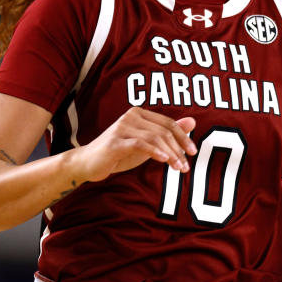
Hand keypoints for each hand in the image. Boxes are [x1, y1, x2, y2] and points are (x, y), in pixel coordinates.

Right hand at [70, 107, 196, 181]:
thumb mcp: (147, 143)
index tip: (193, 153)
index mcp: (139, 114)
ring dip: (170, 154)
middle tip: (185, 167)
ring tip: (178, 168)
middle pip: (163, 131)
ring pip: (154, 138)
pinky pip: (140, 144)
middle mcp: (131, 116)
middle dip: (178, 149)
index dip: (183, 138)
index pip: (168, 123)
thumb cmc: (118, 153)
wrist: (88, 164)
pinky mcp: (115, 142)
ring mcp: (122, 127)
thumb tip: (193, 121)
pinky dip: (155, 152)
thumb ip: (167, 133)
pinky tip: (164, 161)